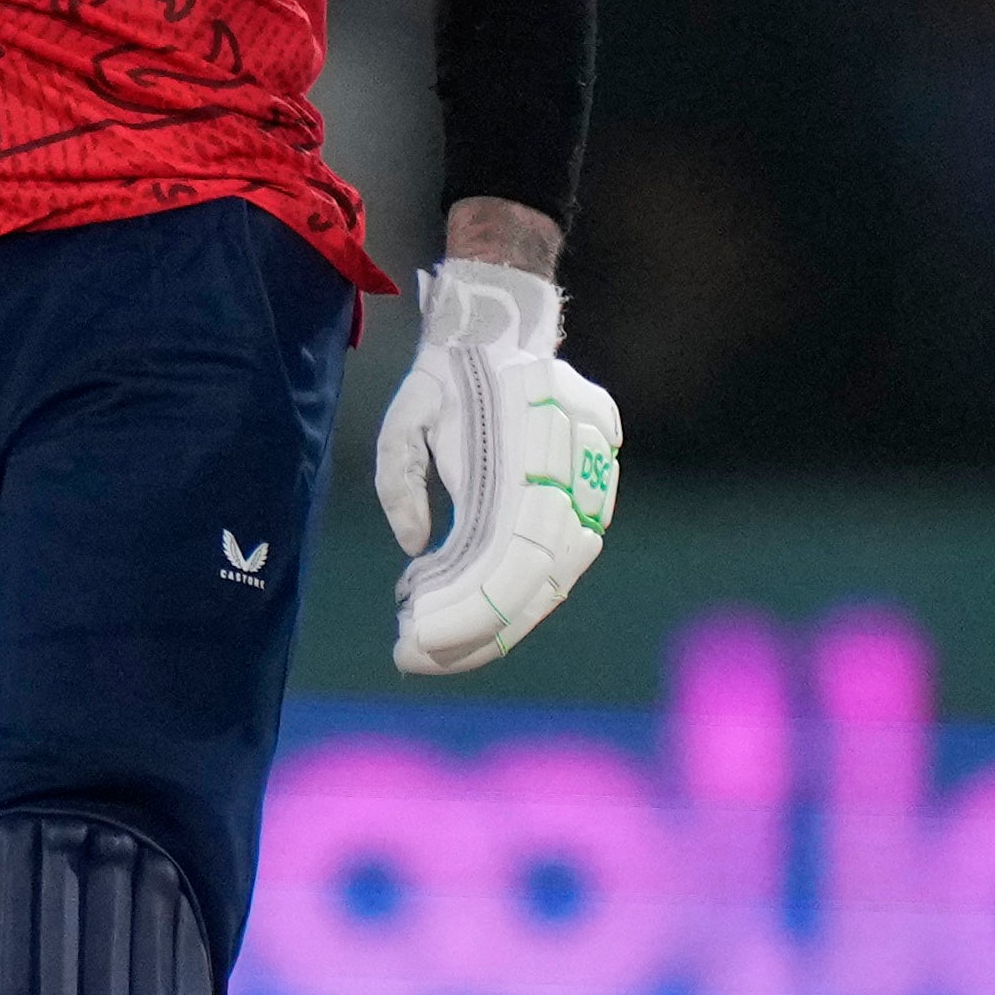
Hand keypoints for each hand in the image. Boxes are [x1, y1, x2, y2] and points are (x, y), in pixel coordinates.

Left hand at [372, 259, 620, 676]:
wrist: (502, 337)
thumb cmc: (446, 383)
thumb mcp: (404, 421)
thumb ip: (399, 482)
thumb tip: (416, 550)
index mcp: (523, 462)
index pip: (501, 567)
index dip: (462, 618)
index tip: (411, 647)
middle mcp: (569, 483)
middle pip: (528, 588)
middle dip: (469, 635)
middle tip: (411, 657)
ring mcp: (591, 493)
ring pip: (550, 586)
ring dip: (494, 624)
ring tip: (434, 644)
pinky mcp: (595, 499)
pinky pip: (562, 568)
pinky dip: (517, 600)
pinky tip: (471, 615)